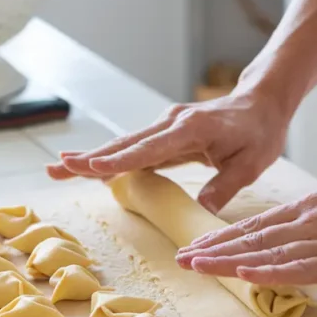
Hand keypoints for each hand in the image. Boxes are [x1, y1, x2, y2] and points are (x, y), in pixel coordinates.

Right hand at [46, 91, 290, 212]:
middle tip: (55, 169)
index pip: (146, 149)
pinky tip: (89, 169)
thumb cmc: (259, 133)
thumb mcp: (250, 165)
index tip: (85, 168)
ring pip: (124, 146)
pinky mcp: (166, 134)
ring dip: (92, 159)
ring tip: (58, 170)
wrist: (261, 103)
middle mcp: (171, 123)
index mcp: (190, 129)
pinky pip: (135, 149)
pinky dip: (111, 159)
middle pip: (123, 145)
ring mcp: (166, 126)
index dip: (115, 161)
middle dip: (88, 159)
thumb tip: (200, 213)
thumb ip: (223, 188)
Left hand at [175, 172, 316, 285]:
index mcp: (310, 207)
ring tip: (197, 266)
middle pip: (252, 238)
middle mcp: (308, 222)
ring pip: (268, 252)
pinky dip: (271, 271)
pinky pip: (301, 268)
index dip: (224, 236)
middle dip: (214, 249)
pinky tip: (246, 273)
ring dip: (229, 261)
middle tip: (181, 259)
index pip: (257, 225)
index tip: (197, 245)